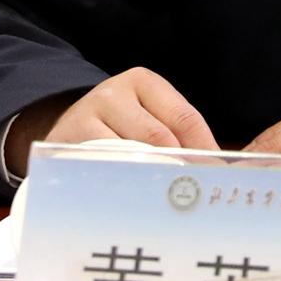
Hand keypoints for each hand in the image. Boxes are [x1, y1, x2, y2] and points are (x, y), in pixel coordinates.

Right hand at [6, 67, 216, 175]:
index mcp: (144, 82)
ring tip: (167, 199)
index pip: (184, 117)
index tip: (217, 174)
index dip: (203, 148)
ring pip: (133, 151)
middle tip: (195, 193)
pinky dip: (123, 181)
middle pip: (160, 136)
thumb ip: (177, 136)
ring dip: (152, 177)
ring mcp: (89, 113)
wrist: (64, 129)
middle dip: (180, 166)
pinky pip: (105, 164)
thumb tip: (215, 168)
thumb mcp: (147, 118)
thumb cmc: (118, 128)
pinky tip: (134, 196)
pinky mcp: (70, 138)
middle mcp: (115, 91)